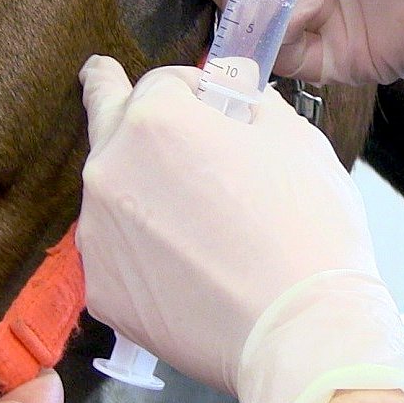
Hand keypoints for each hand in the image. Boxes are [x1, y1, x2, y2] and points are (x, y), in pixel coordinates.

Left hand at [76, 55, 403, 402]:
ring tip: (185, 209)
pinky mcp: (100, 285)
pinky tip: (180, 260)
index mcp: (155, 120)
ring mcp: (97, 231)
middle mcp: (110, 168)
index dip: (191, 85)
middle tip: (97, 72)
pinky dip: (139, 244)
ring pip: (112, 185)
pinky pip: (115, 246)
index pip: (160, 81)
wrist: (302, 331)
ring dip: (138, 182)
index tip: (206, 98)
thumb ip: (250, 101)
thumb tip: (234, 93)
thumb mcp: (292, 137)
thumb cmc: (305, 228)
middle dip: (106, 89)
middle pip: (109, 118)